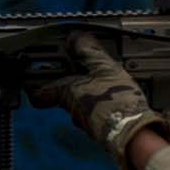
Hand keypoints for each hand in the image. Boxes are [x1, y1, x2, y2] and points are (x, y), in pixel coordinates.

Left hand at [38, 32, 155, 159]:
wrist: (134, 132)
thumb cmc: (116, 102)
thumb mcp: (105, 69)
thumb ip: (90, 52)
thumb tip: (77, 37)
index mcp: (66, 94)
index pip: (38, 95)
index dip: (35, 85)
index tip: (37, 76)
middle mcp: (71, 110)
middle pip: (62, 96)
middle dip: (71, 83)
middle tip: (83, 71)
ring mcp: (85, 121)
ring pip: (80, 105)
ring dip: (89, 93)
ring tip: (106, 81)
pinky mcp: (100, 128)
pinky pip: (95, 113)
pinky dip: (102, 104)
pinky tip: (116, 97)